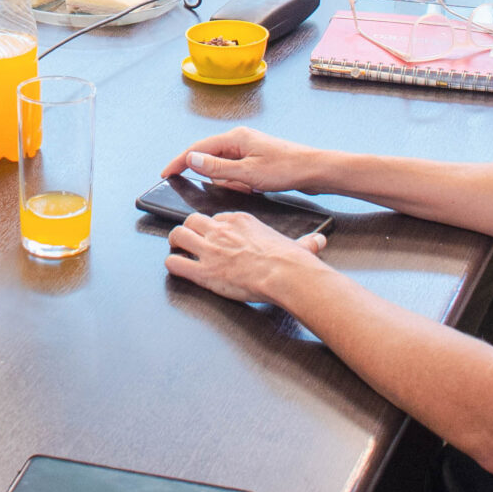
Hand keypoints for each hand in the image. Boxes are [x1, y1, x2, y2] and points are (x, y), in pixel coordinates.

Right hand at [160, 127, 326, 194]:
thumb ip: (217, 167)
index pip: (198, 149)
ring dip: (227, 180)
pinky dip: (238, 181)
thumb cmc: (287, 169)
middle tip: (203, 183)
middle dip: (208, 173)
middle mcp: (241, 140)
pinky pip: (237, 172)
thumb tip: (191, 159)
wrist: (316, 171)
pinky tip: (249, 188)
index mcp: (236, 138)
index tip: (165, 173)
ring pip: (225, 167)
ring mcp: (250, 150)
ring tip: (240, 187)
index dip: (180, 161)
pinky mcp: (258, 160)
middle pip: (211, 157)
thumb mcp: (248, 173)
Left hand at [164, 211, 326, 303]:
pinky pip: (176, 263)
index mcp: (241, 220)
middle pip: (192, 220)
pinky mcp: (204, 271)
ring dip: (175, 242)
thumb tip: (319, 241)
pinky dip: (173, 265)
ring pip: (177, 235)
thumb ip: (305, 242)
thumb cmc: (291, 261)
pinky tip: (177, 268)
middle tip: (188, 239)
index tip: (215, 235)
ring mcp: (210, 249)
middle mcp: (222, 230)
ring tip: (177, 249)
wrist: (285, 274)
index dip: (214, 227)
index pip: (217, 217)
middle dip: (188, 229)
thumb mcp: (298, 244)